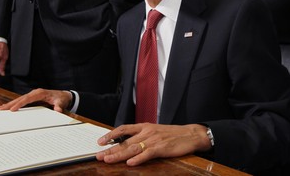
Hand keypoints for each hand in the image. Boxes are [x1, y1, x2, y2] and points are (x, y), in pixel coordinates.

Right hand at [0, 88, 72, 111]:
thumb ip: (59, 106)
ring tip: (0, 108)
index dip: (19, 104)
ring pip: (19, 99)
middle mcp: (35, 93)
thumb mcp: (61, 102)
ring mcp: (33, 95)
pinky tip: (8, 107)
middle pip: (21, 98)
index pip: (27, 98)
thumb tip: (57, 109)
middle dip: (11, 104)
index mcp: (40, 93)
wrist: (63, 96)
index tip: (12, 109)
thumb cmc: (61, 98)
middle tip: (1, 109)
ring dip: (10, 104)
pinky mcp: (32, 98)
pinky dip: (14, 104)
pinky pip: (22, 101)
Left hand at [95, 123, 211, 165]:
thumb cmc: (173, 134)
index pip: (123, 129)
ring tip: (108, 160)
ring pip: (132, 148)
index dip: (111, 135)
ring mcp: (154, 140)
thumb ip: (142, 136)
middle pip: (125, 141)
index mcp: (144, 126)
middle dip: (110, 149)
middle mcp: (146, 132)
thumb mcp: (155, 131)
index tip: (100, 142)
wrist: (191, 134)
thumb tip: (127, 144)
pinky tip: (130, 163)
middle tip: (99, 155)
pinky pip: (147, 153)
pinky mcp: (161, 148)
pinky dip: (138, 158)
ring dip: (119, 155)